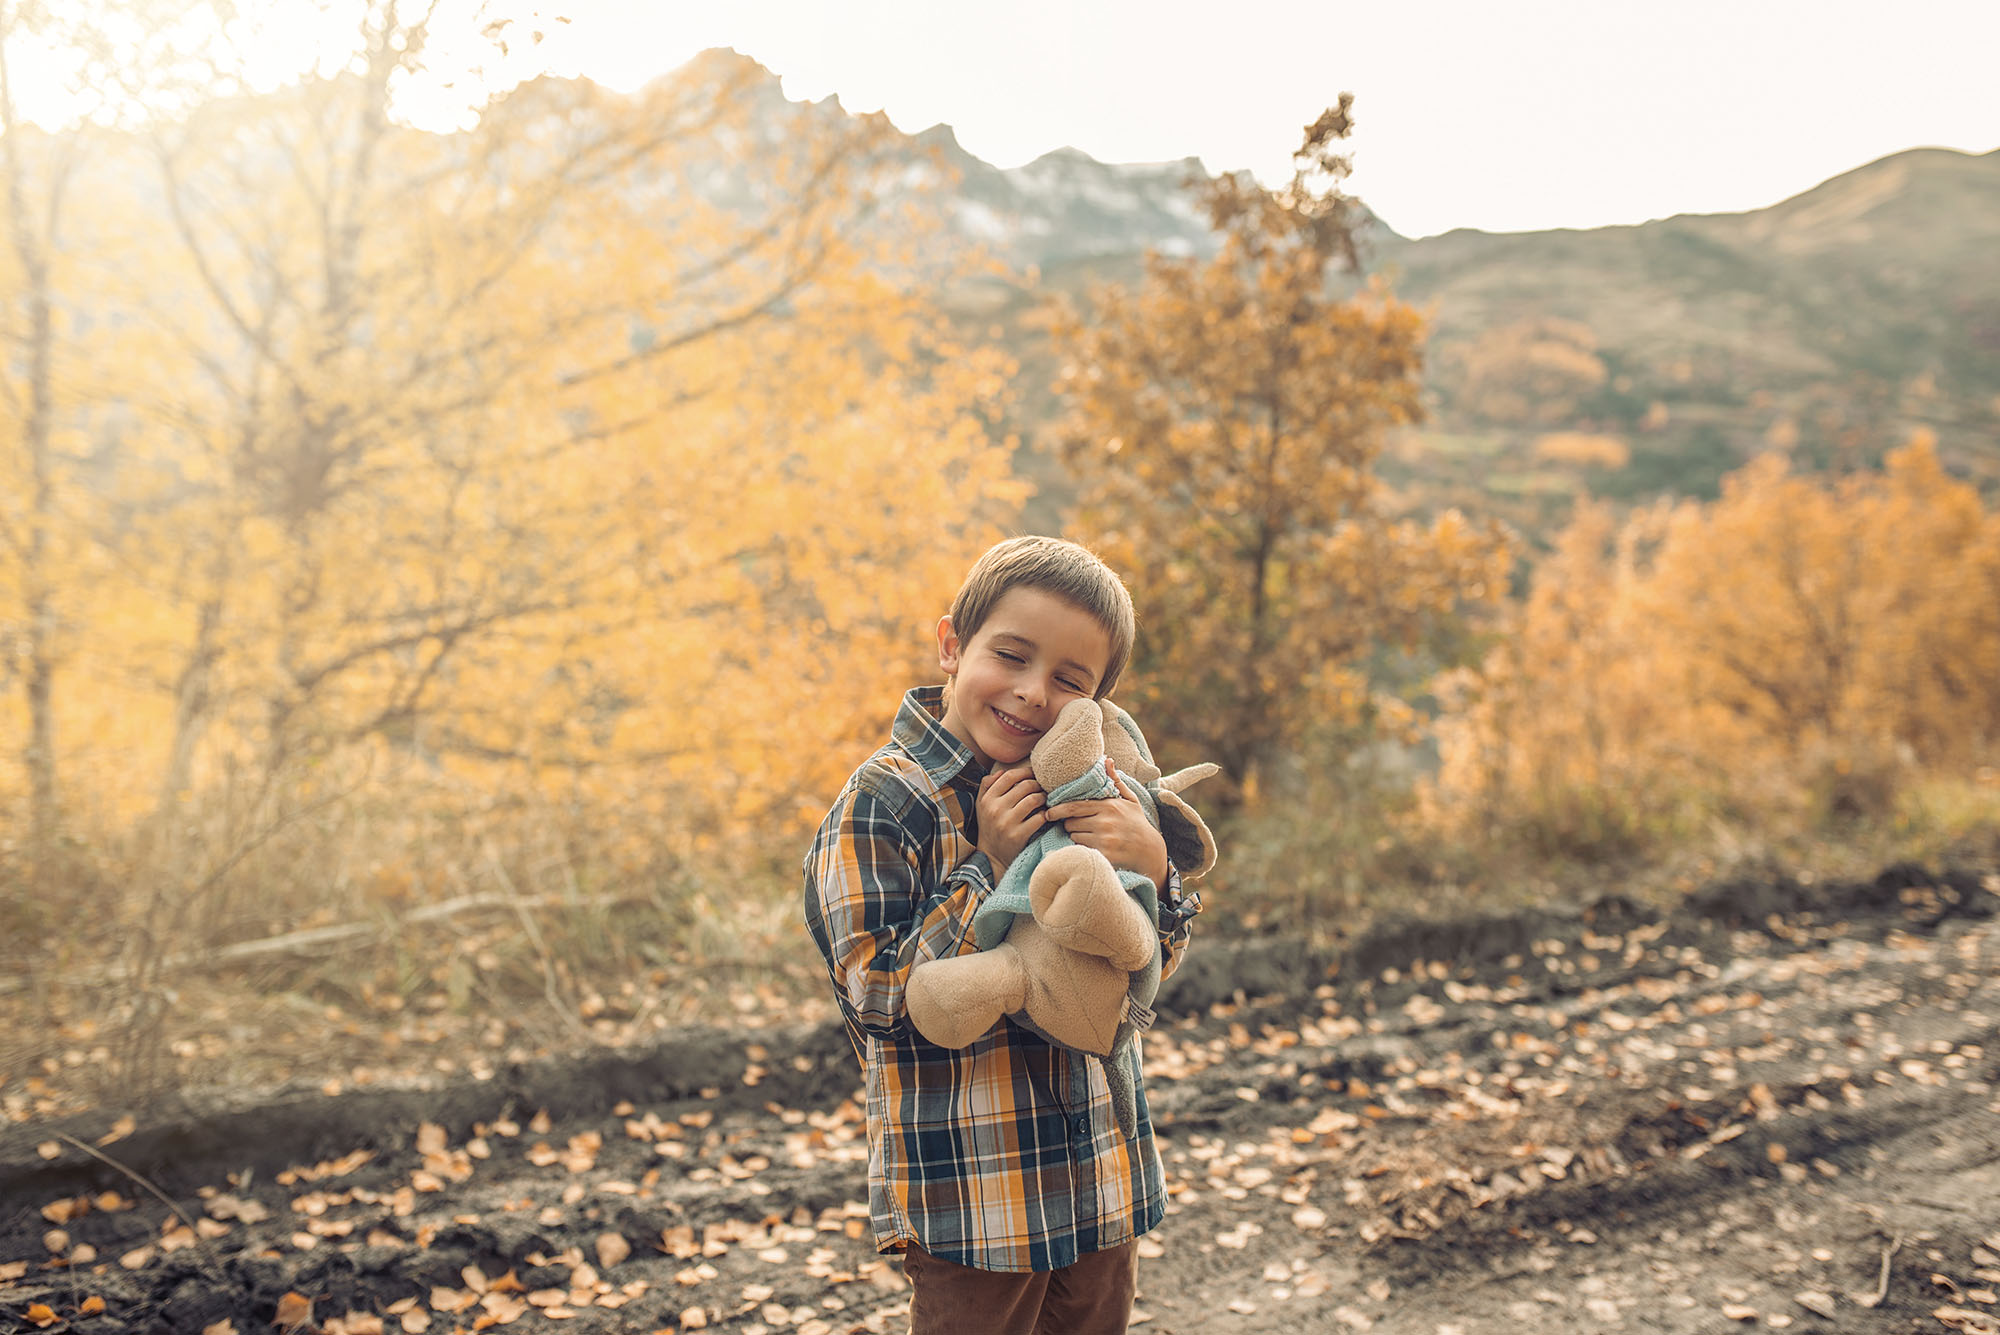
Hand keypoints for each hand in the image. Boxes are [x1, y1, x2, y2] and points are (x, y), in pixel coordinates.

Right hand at [976, 763, 1046, 877]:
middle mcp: (995, 810)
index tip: (1033, 774)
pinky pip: (1039, 818)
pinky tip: (1045, 815)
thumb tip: (1001, 771)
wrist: (992, 857)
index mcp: (987, 800)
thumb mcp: (982, 806)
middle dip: (1037, 785)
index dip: (1025, 772)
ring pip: (1033, 800)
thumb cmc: (989, 826)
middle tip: (1042, 788)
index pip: (1009, 776)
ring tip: (1045, 800)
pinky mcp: (1018, 836)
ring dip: (1043, 798)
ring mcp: (1007, 823)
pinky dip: (1045, 814)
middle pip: (1024, 786)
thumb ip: (987, 786)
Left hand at [1046, 759, 1169, 886]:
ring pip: (1074, 837)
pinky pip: (1081, 850)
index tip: (1049, 812)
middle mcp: (1105, 822)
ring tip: (1088, 836)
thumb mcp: (1130, 799)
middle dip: (1069, 824)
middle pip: (1070, 823)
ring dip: (1076, 837)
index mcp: (1108, 806)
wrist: (1150, 850)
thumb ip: (1115, 781)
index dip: (1057, 810)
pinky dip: (1081, 849)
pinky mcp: (1104, 855)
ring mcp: (1104, 840)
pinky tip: (1090, 847)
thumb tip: (1107, 760)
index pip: (1073, 806)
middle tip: (1077, 825)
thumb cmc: (1137, 822)